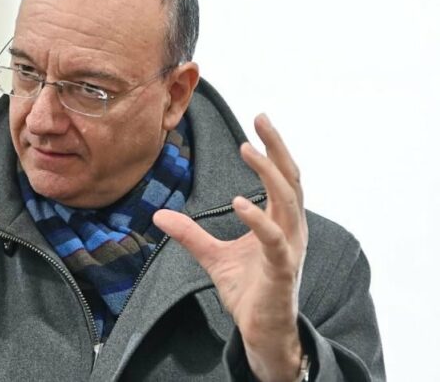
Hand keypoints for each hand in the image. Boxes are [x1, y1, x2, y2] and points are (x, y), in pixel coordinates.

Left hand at [153, 114, 306, 381]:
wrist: (261, 331)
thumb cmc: (248, 291)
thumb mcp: (212, 257)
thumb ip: (190, 234)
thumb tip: (158, 214)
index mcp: (280, 221)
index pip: (282, 177)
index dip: (272, 148)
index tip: (257, 120)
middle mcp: (291, 229)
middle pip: (291, 179)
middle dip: (277, 147)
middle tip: (261, 118)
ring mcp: (289, 248)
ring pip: (288, 201)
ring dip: (268, 173)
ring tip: (247, 149)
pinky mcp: (281, 269)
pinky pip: (273, 239)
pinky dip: (258, 218)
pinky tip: (240, 201)